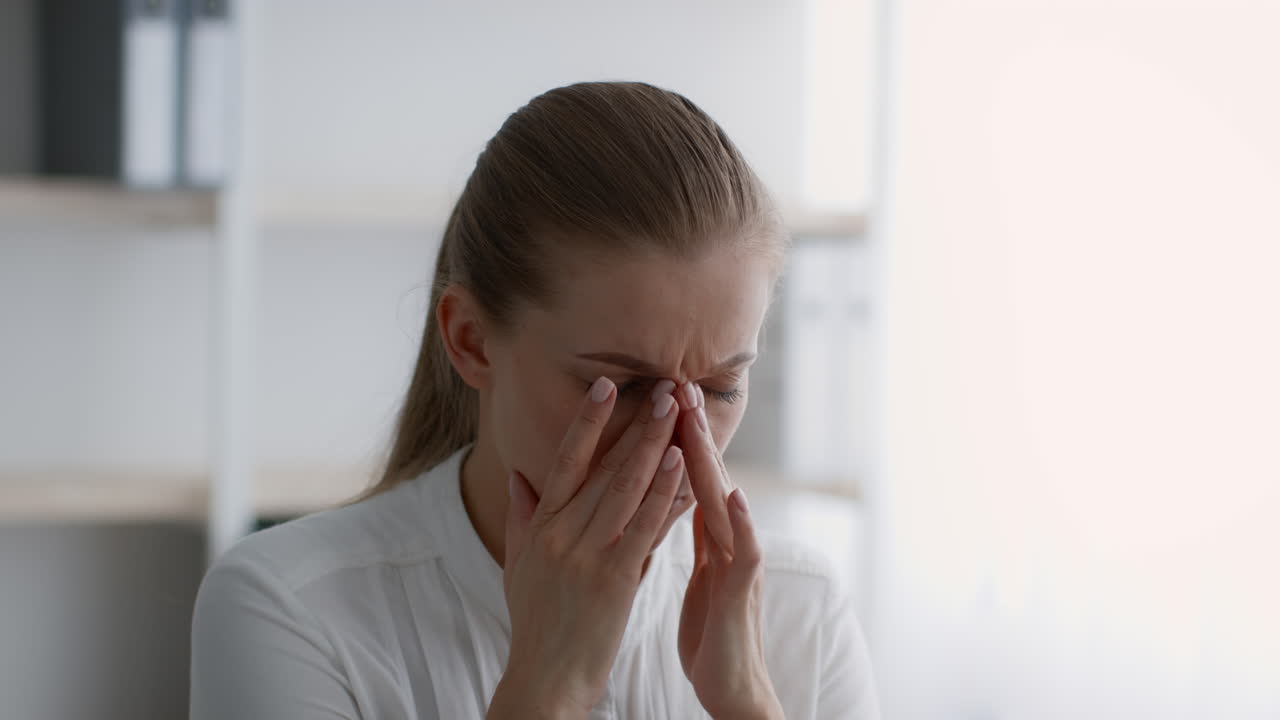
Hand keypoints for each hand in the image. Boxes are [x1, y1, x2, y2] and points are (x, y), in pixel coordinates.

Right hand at [491, 376, 684, 718]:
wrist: (545, 678)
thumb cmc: (536, 623)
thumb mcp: (518, 565)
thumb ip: (521, 516)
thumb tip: (519, 475)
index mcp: (540, 526)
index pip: (564, 461)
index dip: (587, 421)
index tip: (607, 385)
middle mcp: (561, 533)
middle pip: (604, 467)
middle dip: (638, 424)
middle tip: (665, 388)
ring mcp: (586, 555)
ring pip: (626, 489)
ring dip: (656, 446)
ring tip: (678, 412)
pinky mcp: (613, 579)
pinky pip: (644, 527)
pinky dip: (665, 493)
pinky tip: (683, 466)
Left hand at [676, 389, 783, 719]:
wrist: (734, 686)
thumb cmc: (712, 632)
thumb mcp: (698, 575)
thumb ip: (688, 535)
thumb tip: (672, 500)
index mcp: (708, 536)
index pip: (685, 478)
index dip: (670, 437)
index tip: (653, 395)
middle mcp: (726, 540)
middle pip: (706, 477)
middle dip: (691, 432)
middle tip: (678, 384)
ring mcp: (738, 561)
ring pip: (726, 502)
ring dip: (714, 461)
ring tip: (698, 420)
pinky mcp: (742, 590)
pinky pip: (744, 552)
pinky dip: (741, 522)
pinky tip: (734, 494)